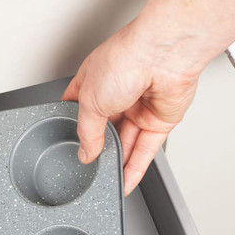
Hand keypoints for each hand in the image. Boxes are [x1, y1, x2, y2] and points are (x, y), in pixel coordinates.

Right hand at [62, 21, 198, 194]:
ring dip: (117, 162)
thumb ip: (86, 133)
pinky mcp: (160, 120)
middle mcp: (119, 92)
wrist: (166, 53)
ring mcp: (140, 106)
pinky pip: (145, 149)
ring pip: (126, 142)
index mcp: (95, 81)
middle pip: (105, 129)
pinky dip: (136, 167)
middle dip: (98, 147)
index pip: (79, 108)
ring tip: (106, 178)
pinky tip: (126, 181)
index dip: (73, 126)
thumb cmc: (127, 58)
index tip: (69, 145)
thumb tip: (85, 153)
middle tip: (90, 165)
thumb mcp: (89, 101)